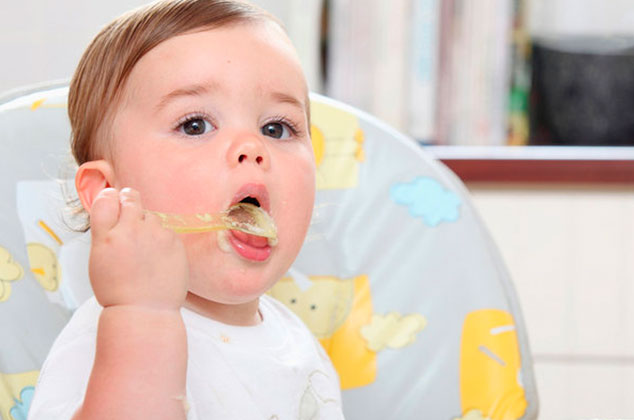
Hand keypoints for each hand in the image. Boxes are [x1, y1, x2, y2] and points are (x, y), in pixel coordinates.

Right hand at [88, 188, 188, 309]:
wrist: (145, 311)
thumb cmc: (117, 288)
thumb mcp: (99, 258)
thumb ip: (105, 228)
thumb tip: (114, 201)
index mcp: (106, 236)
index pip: (107, 198)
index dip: (111, 197)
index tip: (114, 202)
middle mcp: (131, 230)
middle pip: (131, 198)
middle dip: (130, 203)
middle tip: (130, 221)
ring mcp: (156, 234)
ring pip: (151, 216)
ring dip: (147, 226)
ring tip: (145, 252)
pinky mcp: (174, 241)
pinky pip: (167, 231)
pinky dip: (163, 240)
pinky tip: (158, 259)